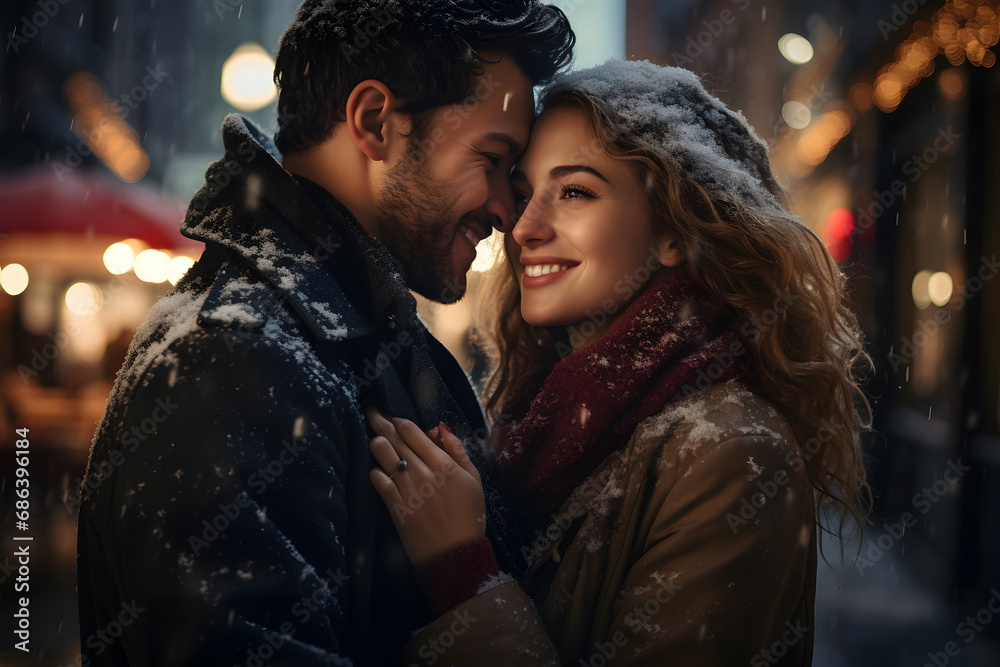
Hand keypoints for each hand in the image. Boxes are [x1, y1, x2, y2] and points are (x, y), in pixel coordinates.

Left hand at [367, 409, 486, 565]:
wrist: (457, 554)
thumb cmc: (470, 515)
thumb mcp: (474, 480)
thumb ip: (458, 451)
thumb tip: (440, 429)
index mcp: (444, 464)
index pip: (414, 432)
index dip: (399, 421)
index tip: (392, 416)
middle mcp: (424, 472)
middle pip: (397, 441)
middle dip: (382, 424)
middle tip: (372, 413)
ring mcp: (409, 490)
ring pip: (386, 458)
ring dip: (377, 445)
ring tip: (374, 438)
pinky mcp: (397, 508)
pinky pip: (381, 484)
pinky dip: (376, 474)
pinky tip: (375, 470)